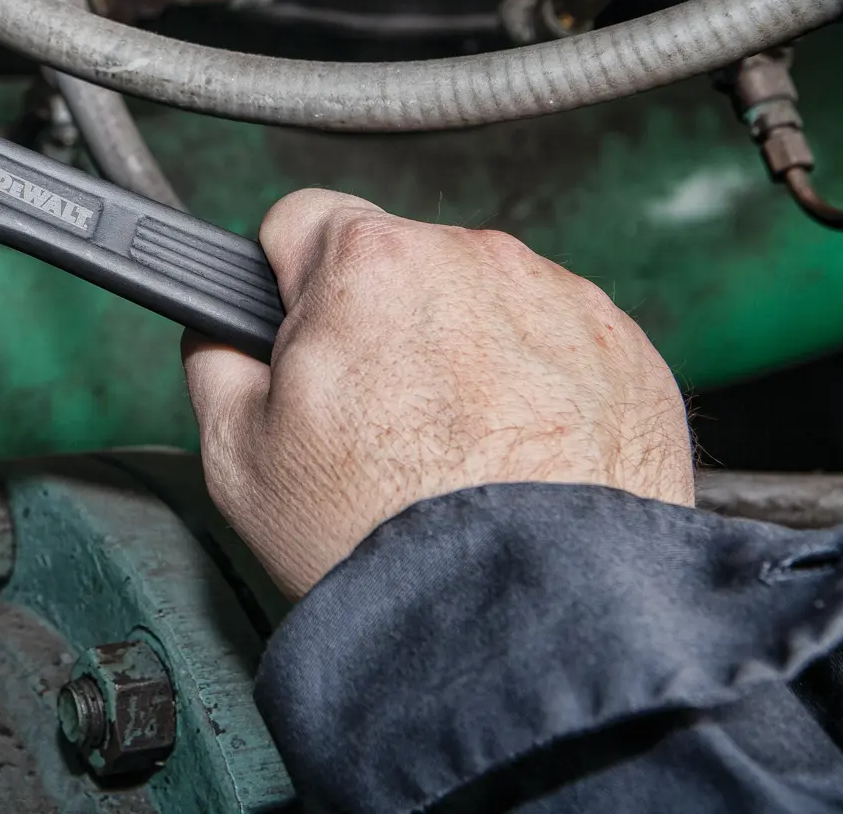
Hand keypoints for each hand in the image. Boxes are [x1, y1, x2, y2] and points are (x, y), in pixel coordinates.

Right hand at [184, 189, 692, 599]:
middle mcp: (473, 258)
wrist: (528, 621)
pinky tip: (514, 463)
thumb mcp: (237, 457)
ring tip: (451, 456)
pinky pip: (558, 347)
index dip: (283, 286)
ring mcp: (563, 302)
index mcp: (369, 262)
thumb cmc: (387, 539)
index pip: (299, 220)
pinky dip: (535, 390)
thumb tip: (218, 333)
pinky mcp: (630, 354)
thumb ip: (213, 361)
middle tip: (370, 426)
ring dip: (461, 355)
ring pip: (480, 304)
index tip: (296, 339)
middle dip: (378, 325)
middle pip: (397, 263)